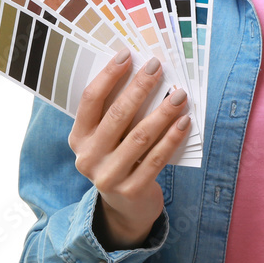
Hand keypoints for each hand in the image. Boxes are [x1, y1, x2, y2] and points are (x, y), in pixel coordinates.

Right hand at [68, 48, 190, 250]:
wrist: (125, 208)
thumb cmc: (120, 157)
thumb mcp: (108, 137)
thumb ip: (116, 111)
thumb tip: (142, 71)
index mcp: (78, 137)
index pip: (90, 99)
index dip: (108, 75)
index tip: (127, 54)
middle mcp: (88, 157)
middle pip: (117, 114)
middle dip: (140, 87)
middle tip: (158, 66)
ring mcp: (108, 176)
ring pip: (140, 136)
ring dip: (163, 111)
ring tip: (180, 94)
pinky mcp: (131, 190)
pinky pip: (156, 158)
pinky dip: (172, 137)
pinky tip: (185, 121)